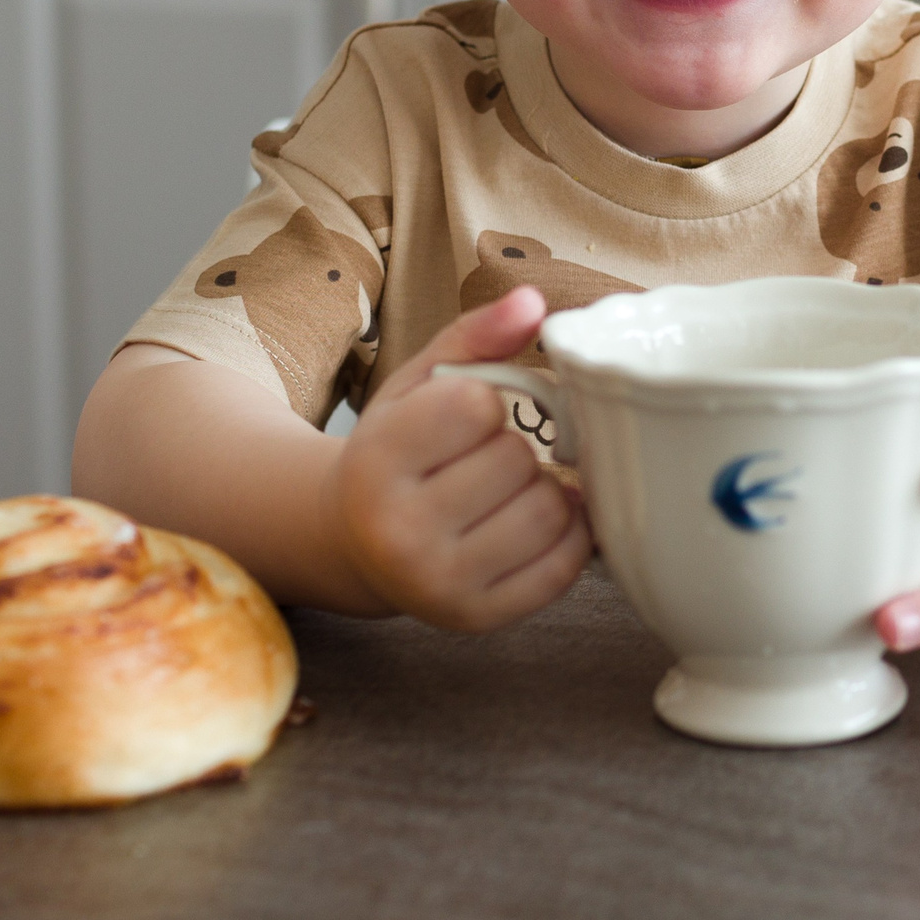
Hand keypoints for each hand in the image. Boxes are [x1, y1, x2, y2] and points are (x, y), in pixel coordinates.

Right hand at [324, 286, 591, 631]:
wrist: (354, 543)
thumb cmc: (397, 452)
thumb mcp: (418, 383)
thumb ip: (475, 336)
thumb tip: (534, 302)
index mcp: (375, 463)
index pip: (474, 407)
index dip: (483, 402)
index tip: (462, 416)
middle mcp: (399, 532)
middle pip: (515, 460)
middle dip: (512, 448)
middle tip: (481, 459)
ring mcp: (439, 585)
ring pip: (549, 510)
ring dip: (542, 490)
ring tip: (505, 492)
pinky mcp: (479, 618)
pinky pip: (565, 563)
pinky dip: (565, 534)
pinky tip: (530, 522)